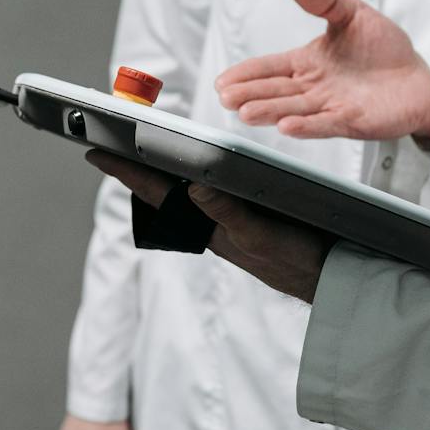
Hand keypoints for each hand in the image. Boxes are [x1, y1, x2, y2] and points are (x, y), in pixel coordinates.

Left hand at [87, 152, 333, 302]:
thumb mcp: (263, 236)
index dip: (126, 171)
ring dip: (161, 174)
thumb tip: (192, 186)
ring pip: (184, 195)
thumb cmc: (301, 263)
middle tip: (108, 147)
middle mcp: (213, 223)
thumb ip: (229, 213)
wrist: (335, 281)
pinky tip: (194, 173)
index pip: (158, 193)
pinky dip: (195, 179)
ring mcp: (229, 223)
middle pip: (164, 191)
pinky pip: (210, 196)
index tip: (94, 152)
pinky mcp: (248, 221)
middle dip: (136, 169)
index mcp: (209, 226)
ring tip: (138, 156)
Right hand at [215, 0, 429, 141]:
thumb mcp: (352, 13)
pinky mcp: (351, 121)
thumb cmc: (383, 48)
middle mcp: (313, 87)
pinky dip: (305, 126)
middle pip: (274, 91)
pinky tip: (286, 126)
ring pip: (293, 109)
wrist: (420, 77)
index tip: (223, 81)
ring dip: (269, 111)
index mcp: (307, 63)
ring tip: (247, 112)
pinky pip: (324, 124)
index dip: (245, 74)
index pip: (269, 68)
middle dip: (249, 94)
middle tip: (227, 98)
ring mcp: (329, 105)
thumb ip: (325, 0)